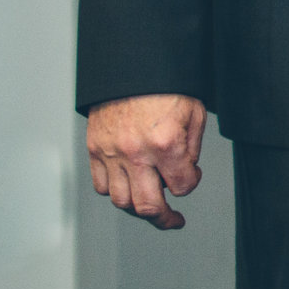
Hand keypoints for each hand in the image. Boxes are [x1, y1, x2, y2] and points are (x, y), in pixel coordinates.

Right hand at [85, 95, 206, 228]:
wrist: (131, 68)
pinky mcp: (94, 149)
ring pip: (122, 201)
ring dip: (138, 207)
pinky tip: (128, 185)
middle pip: (148, 206)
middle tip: (172, 221)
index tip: (191, 176)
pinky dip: (115, 191)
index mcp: (166, 144)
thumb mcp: (194, 114)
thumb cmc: (165, 88)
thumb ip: (192, 148)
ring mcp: (111, 153)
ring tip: (150, 205)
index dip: (191, 184)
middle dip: (164, 219)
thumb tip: (185, 173)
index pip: (182, 187)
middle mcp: (136, 153)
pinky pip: (101, 186)